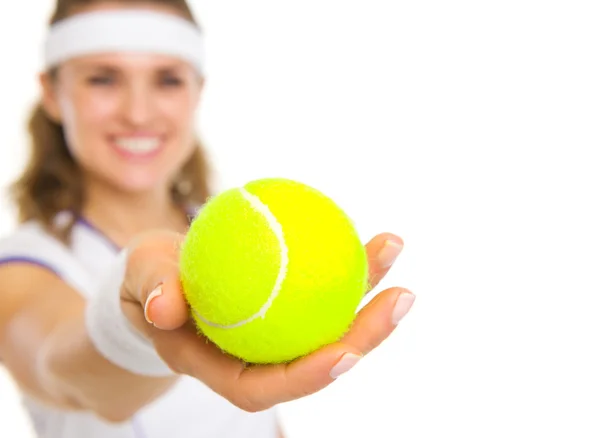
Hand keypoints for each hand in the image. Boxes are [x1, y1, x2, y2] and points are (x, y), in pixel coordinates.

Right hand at [120, 230, 414, 411]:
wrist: (162, 273)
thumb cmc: (149, 282)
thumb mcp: (142, 280)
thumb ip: (153, 291)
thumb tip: (165, 308)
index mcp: (224, 366)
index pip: (269, 386)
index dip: (311, 376)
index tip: (346, 354)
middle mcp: (260, 354)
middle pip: (318, 357)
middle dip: (365, 336)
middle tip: (401, 298)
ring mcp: (279, 328)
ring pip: (330, 319)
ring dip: (370, 291)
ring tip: (393, 247)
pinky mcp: (289, 300)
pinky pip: (322, 285)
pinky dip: (349, 263)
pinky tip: (374, 234)